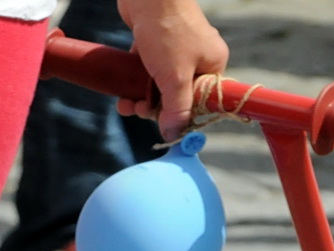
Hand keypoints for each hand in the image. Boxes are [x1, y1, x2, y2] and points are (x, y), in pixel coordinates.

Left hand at [116, 0, 229, 140]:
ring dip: (140, 99)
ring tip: (125, 104)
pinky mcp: (155, 45)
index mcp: (212, 64)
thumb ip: (176, 108)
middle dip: (155, 108)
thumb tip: (174, 134)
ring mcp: (175, 51)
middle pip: (177, 95)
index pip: (202, 101)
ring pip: (158, 85)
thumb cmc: (167, 32)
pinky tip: (121, 92)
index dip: (181, 116)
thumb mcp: (175, 77)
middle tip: (137, 109)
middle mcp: (197, 57)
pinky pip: (146, 72)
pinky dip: (134, 83)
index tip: (162, 125)